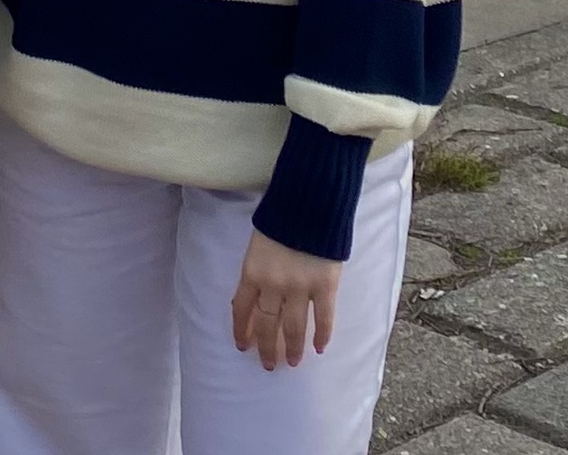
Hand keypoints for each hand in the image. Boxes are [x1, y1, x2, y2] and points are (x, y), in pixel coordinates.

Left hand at [230, 231, 342, 371]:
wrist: (310, 202)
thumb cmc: (282, 217)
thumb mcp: (258, 243)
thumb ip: (257, 269)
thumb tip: (255, 296)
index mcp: (252, 272)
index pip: (242, 309)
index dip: (241, 330)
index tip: (243, 346)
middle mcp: (273, 285)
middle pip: (266, 324)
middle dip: (266, 347)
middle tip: (268, 364)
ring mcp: (300, 287)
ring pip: (293, 327)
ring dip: (292, 348)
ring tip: (292, 362)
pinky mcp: (325, 286)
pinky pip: (324, 317)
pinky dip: (322, 334)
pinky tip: (320, 347)